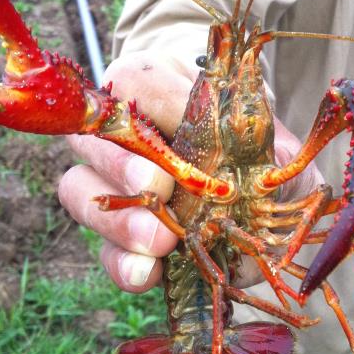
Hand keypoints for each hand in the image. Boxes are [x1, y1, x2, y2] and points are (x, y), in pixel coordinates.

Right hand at [58, 52, 324, 293]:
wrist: (259, 207)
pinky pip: (103, 249)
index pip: (133, 80)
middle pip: (93, 137)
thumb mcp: (273, 143)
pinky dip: (123, 264)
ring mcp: (112, 187)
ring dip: (117, 217)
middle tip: (157, 190)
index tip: (190, 136)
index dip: (155, 107)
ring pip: (79, 189)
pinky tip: (150, 272)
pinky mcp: (119, 238)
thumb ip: (270, 146)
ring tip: (159, 240)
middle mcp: (122, 134)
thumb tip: (272, 161)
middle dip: (121, 166)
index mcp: (159, 89)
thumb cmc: (259, 154)